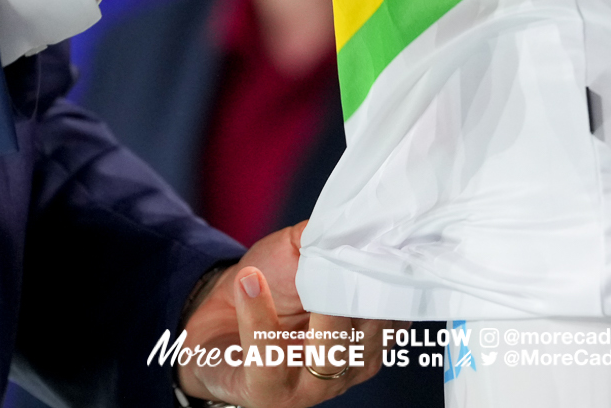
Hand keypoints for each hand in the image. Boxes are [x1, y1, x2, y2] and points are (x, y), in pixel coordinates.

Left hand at [179, 223, 388, 406]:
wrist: (217, 321)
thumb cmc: (270, 285)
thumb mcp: (299, 250)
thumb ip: (327, 236)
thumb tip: (351, 220)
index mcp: (368, 330)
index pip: (393, 309)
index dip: (388, 280)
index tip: (380, 248)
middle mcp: (351, 362)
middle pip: (370, 332)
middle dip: (361, 296)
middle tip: (343, 260)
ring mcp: (314, 385)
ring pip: (331, 352)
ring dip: (321, 311)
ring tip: (302, 273)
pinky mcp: (270, 393)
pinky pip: (269, 358)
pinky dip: (259, 316)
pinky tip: (249, 282)